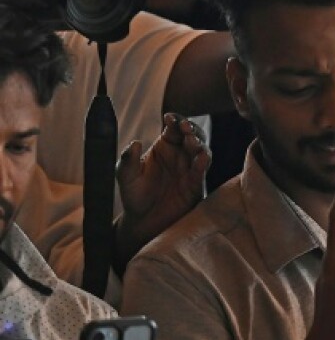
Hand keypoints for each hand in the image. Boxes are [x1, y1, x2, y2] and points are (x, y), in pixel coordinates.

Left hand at [115, 114, 210, 271]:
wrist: (143, 221)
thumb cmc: (134, 196)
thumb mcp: (125, 177)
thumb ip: (128, 160)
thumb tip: (134, 143)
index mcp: (164, 146)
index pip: (173, 127)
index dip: (175, 120)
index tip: (169, 118)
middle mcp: (180, 154)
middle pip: (192, 134)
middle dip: (191, 128)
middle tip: (185, 127)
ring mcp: (190, 168)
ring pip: (201, 149)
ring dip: (199, 143)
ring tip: (192, 142)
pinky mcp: (196, 183)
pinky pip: (203, 170)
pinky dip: (204, 162)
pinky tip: (200, 158)